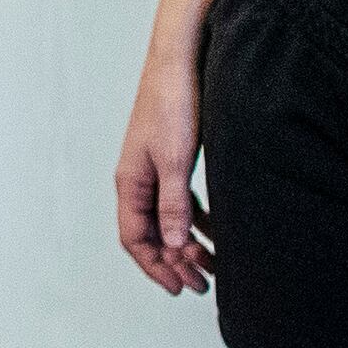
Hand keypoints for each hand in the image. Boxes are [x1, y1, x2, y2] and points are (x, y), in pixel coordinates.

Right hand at [113, 48, 210, 296]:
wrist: (180, 60)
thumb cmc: (172, 104)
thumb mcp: (175, 160)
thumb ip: (173, 204)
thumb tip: (171, 244)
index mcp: (131, 182)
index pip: (134, 238)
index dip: (154, 267)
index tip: (178, 287)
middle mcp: (139, 180)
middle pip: (152, 234)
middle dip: (175, 262)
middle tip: (202, 284)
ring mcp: (155, 170)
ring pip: (168, 220)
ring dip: (188, 244)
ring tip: (212, 265)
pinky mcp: (173, 159)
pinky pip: (182, 202)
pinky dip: (197, 221)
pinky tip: (216, 233)